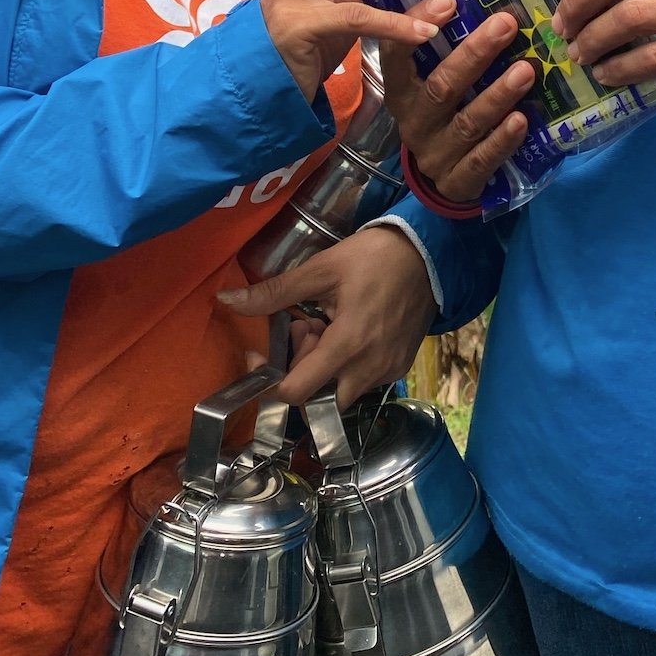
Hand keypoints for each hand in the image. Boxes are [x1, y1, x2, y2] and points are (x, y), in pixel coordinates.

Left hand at [218, 226, 436, 408]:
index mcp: (347, 345)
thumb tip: (226, 300)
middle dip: (300, 376)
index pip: (296, 393)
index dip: (269, 381)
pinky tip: (349, 331)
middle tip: (304, 333)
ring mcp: (388, 371)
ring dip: (323, 370)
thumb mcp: (321, 269)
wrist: (429, 252)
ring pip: (340, 394)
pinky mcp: (400, 367)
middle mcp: (369, 369)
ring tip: (327, 325)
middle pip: (317, 403)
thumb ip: (274, 292)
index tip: (261, 354)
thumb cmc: (373, 257)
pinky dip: (346, 366)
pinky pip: (362, 382)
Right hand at [381, 13, 533, 208]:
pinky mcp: (456, 181)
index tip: (449, 0)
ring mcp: (434, 154)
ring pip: (466, 122)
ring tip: (526, 71)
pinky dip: (501, 139)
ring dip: (497, 95)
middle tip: (506, 24)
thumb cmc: (444, 113)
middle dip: (474, 54)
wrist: (444, 177)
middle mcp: (412, 121)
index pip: (396, 55)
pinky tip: (522, 120)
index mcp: (401, 90)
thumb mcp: (433, 82)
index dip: (417, 27)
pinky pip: (481, 159)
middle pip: (440, 87)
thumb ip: (447, 49)